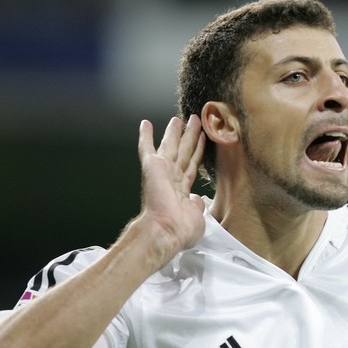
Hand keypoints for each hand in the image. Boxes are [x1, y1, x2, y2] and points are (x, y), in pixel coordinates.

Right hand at [137, 115, 206, 260]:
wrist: (166, 229)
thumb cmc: (181, 229)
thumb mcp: (197, 216)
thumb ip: (197, 204)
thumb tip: (197, 199)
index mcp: (181, 191)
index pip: (191, 166)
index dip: (197, 152)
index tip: (202, 139)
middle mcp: (171, 179)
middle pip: (183, 151)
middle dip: (189, 136)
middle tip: (194, 121)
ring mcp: (161, 172)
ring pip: (171, 146)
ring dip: (175, 131)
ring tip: (180, 118)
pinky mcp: (152, 167)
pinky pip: (147, 148)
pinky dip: (145, 136)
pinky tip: (145, 124)